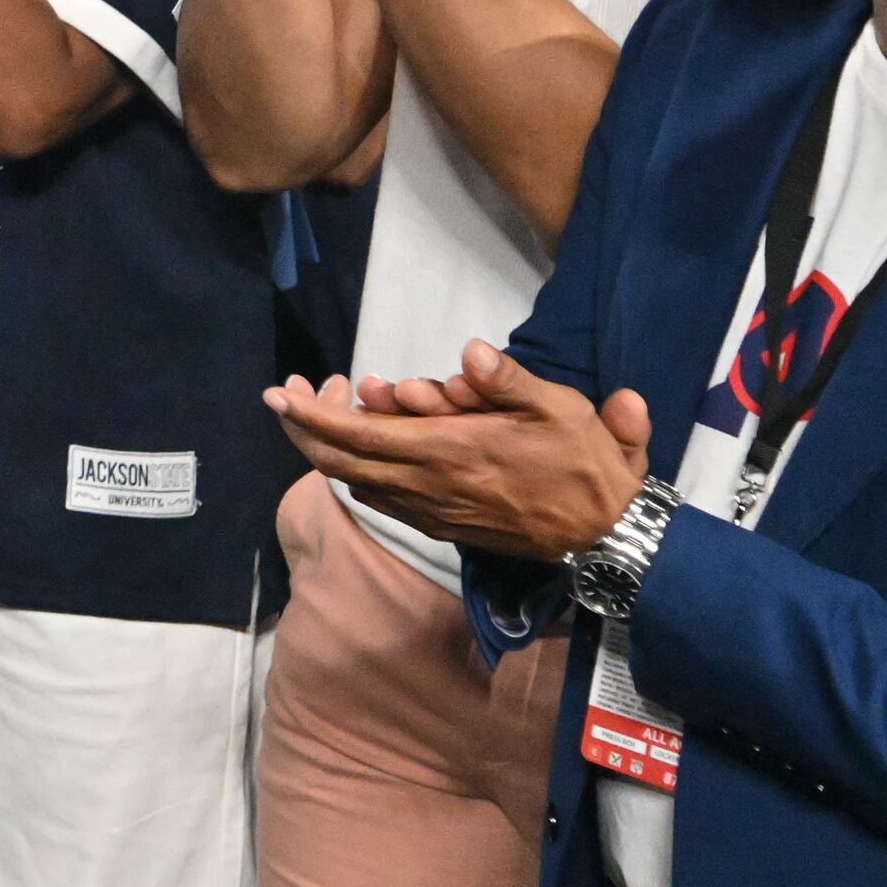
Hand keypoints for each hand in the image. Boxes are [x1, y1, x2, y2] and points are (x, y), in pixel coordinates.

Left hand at [266, 340, 651, 560]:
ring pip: (359, 481)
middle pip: (342, 461)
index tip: (278, 393)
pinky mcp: (443, 526)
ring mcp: (433, 511)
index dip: (313, 416)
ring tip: (319, 409)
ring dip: (331, 447)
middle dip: (304, 427)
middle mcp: (429, 486)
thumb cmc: (584, 465)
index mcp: (449, 452)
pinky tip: (358, 449)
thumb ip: (509, 380)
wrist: (607, 536)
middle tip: (283, 395)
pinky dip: (359, 471)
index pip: (360, 436)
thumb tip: (470, 350)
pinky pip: (383, 499)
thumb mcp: (559, 410)